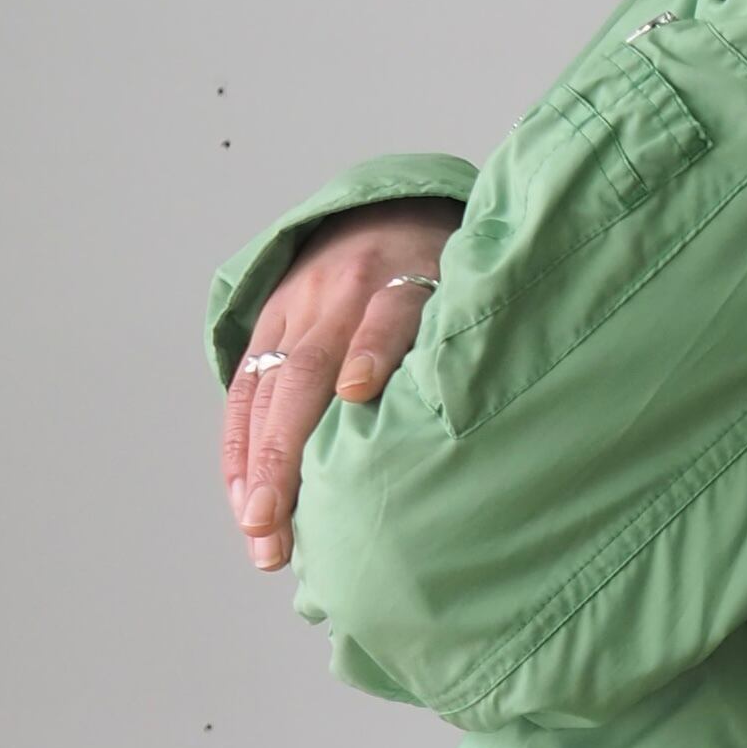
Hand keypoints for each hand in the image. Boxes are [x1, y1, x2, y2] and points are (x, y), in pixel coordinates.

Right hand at [225, 197, 465, 571]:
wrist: (388, 214)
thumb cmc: (445, 284)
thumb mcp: (471, 298)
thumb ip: (475, 348)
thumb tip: (506, 427)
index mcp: (407, 280)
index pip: (390, 313)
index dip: (374, 349)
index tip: (358, 391)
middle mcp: (343, 293)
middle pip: (307, 370)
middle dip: (286, 452)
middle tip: (277, 522)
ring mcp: (298, 308)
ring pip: (266, 390)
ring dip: (258, 467)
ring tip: (260, 533)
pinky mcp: (269, 323)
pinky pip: (243, 392)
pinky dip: (240, 451)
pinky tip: (245, 503)